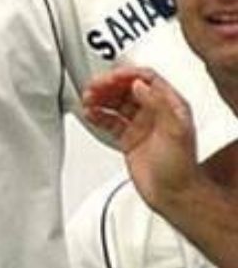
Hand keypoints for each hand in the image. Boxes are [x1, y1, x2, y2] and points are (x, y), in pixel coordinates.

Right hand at [83, 67, 200, 209]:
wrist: (172, 193)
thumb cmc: (179, 167)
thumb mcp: (174, 130)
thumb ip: (158, 104)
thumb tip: (139, 85)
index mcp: (170, 106)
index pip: (147, 79)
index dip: (127, 74)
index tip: (109, 77)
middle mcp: (155, 112)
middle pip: (128, 88)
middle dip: (108, 85)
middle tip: (92, 87)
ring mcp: (140, 125)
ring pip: (116, 103)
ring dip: (100, 98)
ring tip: (87, 99)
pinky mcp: (128, 138)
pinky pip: (109, 120)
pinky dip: (98, 115)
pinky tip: (90, 114)